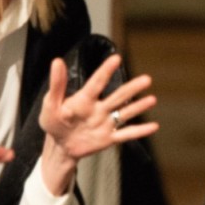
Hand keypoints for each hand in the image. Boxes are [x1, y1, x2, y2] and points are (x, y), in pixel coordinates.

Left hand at [40, 55, 159, 194]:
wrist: (60, 146)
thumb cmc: (54, 122)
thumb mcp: (51, 104)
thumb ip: (57, 85)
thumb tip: (57, 61)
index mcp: (84, 99)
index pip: (97, 82)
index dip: (106, 71)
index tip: (116, 58)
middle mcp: (99, 109)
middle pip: (118, 97)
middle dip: (132, 88)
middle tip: (146, 79)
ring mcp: (105, 123)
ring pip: (124, 113)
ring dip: (138, 107)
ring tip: (152, 99)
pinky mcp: (109, 138)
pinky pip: (126, 134)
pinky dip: (139, 131)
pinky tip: (153, 126)